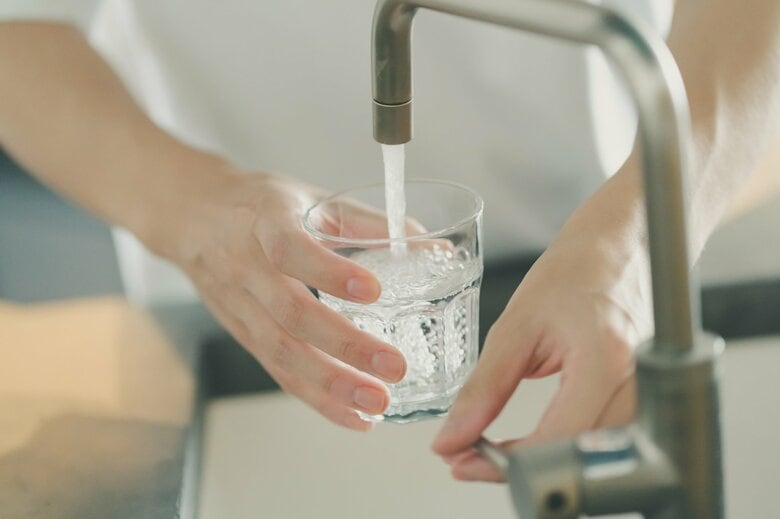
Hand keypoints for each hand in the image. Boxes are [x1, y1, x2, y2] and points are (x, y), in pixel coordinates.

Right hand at [164, 168, 407, 430]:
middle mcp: (246, 267)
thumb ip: (369, 221)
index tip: (374, 290)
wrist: (191, 217)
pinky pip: (278, 371)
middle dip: (345, 345)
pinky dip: (317, 398)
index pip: (290, 248)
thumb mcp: (309, 198)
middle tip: (394, 366)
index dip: (329, 271)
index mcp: (265, 221)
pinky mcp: (243, 334)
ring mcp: (240, 306)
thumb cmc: (258, 206)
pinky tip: (354, 417)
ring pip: (282, 352)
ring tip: (378, 402)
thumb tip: (433, 245)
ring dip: (332, 384)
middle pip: (291, 314)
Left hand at [431, 221, 651, 479]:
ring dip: (540, 463)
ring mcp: (650, 395)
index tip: (465, 461)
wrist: (622, 246)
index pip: (556, 442)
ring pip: (591, 460)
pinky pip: (605, 443)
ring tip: (496, 448)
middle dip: (519, 470)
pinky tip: (534, 441)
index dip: (506, 464)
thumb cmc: (578, 270)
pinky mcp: (649, 400)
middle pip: (576, 460)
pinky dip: (563, 449)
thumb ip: (484, 386)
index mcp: (605, 360)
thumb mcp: (517, 324)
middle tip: (472, 456)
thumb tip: (454, 436)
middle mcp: (638, 384)